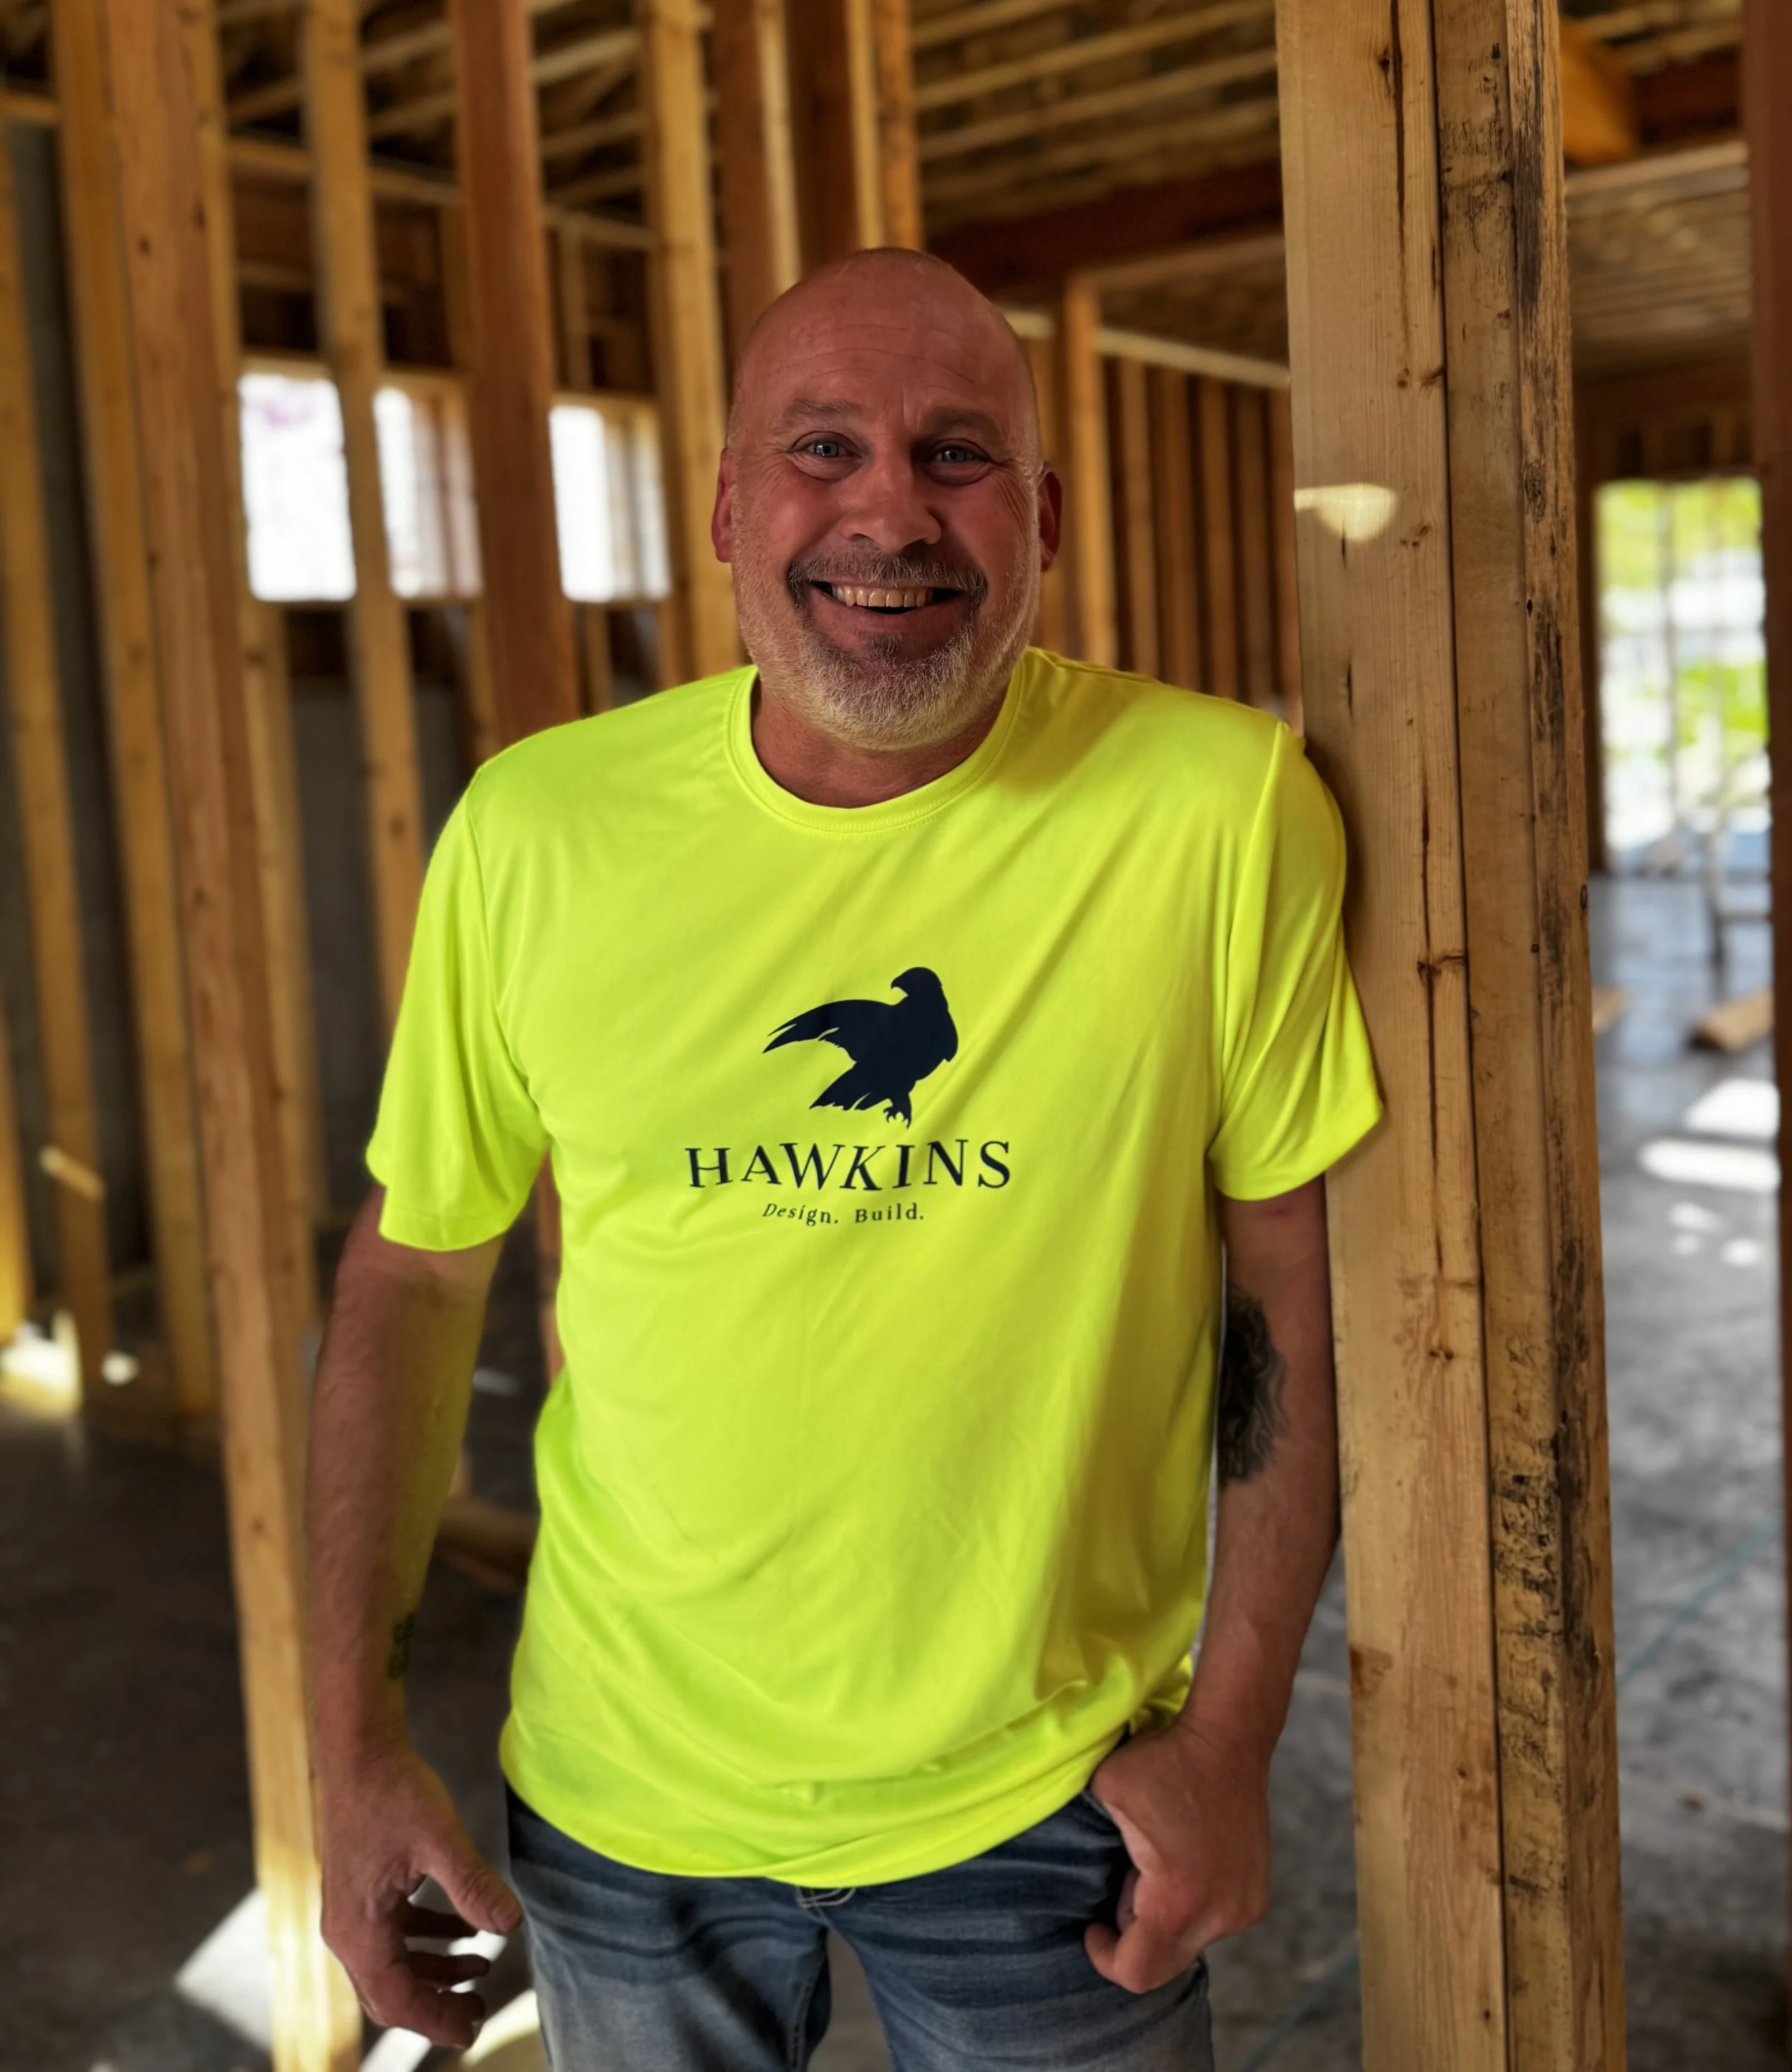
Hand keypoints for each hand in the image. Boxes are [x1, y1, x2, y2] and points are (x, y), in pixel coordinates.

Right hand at [318, 1738, 523, 2047]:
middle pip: (390, 1993)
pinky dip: (429, 1939)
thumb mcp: (440, 1839)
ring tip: (483, 1969)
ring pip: (392, 1965)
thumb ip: (473, 1885)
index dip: (435, 2021)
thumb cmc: (394, 1790)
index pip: (396, 2000)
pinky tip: (467, 1927)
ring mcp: (351, 1911)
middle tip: (480, 2015)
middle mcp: (347, 1930)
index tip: (473, 2031)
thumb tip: (512, 1926)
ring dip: (435, 1972)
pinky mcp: (362, 1890)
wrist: (360, 1750)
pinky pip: (394, 1934)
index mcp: (358, 1930)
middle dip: (435, 2007)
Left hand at [1082, 1718, 1271, 1993]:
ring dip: (1162, 1920)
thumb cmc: (1162, 1762)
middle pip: (1162, 1966)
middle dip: (1133, 1936)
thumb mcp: (1105, 1794)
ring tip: (1154, 1865)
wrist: (1228, 1737)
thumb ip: (1086, 1843)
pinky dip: (1189, 1908)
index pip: (1135, 1972)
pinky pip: (1210, 1925)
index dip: (1104, 1955)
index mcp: (1178, 1899)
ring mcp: (1243, 1909)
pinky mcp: (1255, 1898)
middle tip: (1124, 1882)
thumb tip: (1072, 1875)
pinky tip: (1182, 1863)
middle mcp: (1219, 1916)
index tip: (1092, 1923)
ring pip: (1187, 1945)